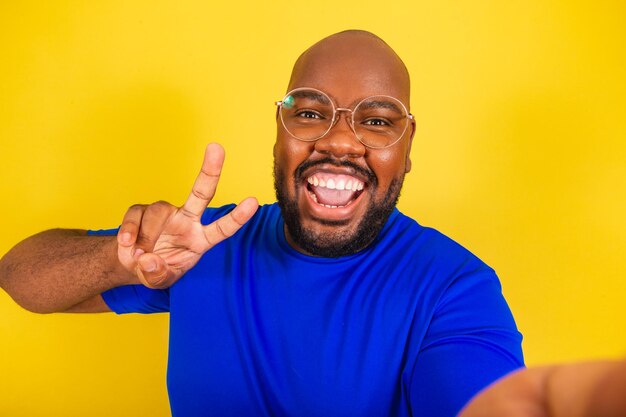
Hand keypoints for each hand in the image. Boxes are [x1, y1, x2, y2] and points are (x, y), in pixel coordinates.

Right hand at [116, 143, 257, 287]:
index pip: (223, 228)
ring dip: (146, 235)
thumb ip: (157, 274)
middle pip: (201, 192)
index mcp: (201, 239)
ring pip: (157, 212)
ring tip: (139, 255)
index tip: (253, 202)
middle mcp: (187, 221)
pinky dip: (129, 232)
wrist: (133, 265)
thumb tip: (149, 260)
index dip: (238, 217)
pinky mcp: (142, 211)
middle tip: (217, 147)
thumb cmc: (157, 270)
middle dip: (210, 170)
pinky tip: (128, 246)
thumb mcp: (160, 280)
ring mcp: (166, 214)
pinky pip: (135, 215)